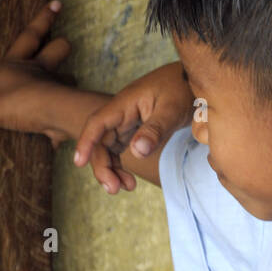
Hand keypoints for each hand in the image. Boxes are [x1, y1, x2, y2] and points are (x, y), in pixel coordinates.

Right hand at [0, 0, 75, 147]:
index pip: (31, 34)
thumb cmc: (19, 101)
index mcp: (18, 64)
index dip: (43, 18)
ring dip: (66, 80)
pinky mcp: (66, 103)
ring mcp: (56, 84)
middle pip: (58, 49)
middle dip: (61, 45)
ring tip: (61, 86)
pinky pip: (66, 107)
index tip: (57, 3)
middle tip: (65, 42)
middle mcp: (40, 70)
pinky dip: (63, 115)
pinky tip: (58, 127)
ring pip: (68, 76)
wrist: (48, 115)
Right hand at [72, 62, 193, 192]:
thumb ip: (155, 130)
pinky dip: (121, 166)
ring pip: (108, 149)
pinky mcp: (134, 130)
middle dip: (102, 166)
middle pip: (100, 141)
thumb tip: (137, 152)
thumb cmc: (182, 89)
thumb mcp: (172, 109)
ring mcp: (126, 122)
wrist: (194, 81)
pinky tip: (129, 181)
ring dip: (111, 169)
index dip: (85, 142)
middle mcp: (121, 113)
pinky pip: (120, 150)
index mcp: (124, 104)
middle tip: (114, 189)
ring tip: (126, 187)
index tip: (78, 163)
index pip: (97, 123)